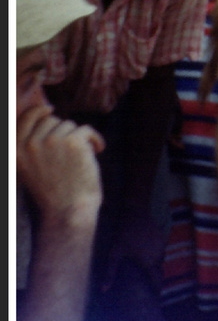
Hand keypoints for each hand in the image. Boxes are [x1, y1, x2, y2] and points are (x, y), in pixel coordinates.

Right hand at [17, 105, 103, 221]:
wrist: (68, 211)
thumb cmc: (53, 191)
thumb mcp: (29, 167)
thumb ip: (31, 143)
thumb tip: (45, 110)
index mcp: (16, 150)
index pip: (26, 117)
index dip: (39, 110)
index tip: (51, 108)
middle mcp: (30, 143)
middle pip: (51, 119)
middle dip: (63, 131)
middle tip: (70, 152)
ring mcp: (51, 140)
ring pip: (70, 125)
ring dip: (79, 138)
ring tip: (80, 158)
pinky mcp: (72, 141)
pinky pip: (87, 129)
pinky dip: (95, 140)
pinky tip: (97, 151)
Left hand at [101, 212, 167, 293]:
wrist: (136, 212)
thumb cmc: (124, 233)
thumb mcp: (115, 253)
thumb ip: (110, 272)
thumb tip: (103, 291)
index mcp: (149, 262)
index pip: (156, 281)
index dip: (157, 290)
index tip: (157, 299)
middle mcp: (159, 255)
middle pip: (158, 271)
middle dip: (155, 278)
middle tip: (150, 286)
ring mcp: (162, 246)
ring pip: (160, 261)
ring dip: (155, 265)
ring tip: (147, 271)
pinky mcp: (163, 238)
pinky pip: (160, 251)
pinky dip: (155, 255)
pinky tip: (147, 254)